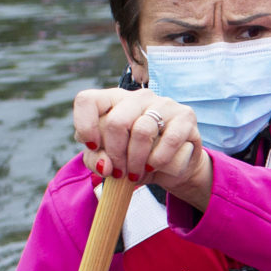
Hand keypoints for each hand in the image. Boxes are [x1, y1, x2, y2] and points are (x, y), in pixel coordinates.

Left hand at [73, 85, 209, 199]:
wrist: (174, 167)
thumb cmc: (136, 159)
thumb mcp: (110, 161)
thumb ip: (96, 160)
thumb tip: (105, 165)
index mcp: (114, 100)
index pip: (87, 100)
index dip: (85, 125)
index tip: (93, 146)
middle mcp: (138, 97)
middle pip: (116, 122)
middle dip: (115, 154)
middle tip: (120, 172)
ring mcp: (164, 103)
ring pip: (142, 131)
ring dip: (136, 161)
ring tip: (136, 174)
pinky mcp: (185, 116)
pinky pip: (169, 140)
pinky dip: (158, 160)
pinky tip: (154, 167)